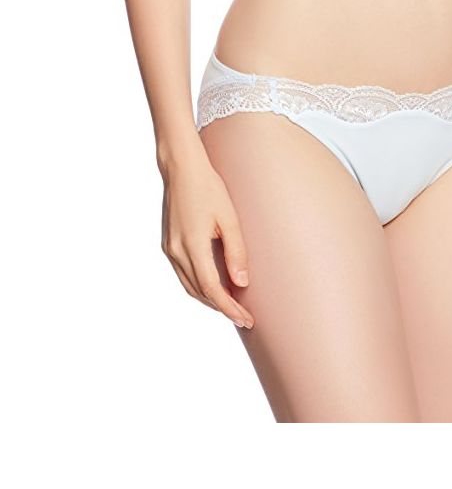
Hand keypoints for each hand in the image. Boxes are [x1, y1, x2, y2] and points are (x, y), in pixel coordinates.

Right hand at [160, 150, 253, 328]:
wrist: (181, 168)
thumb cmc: (209, 188)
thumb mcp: (229, 218)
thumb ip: (236, 251)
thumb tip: (242, 283)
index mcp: (191, 245)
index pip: (211, 289)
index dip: (229, 307)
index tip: (245, 319)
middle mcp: (176, 251)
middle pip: (199, 292)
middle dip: (222, 308)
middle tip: (244, 317)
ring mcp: (169, 248)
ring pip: (189, 285)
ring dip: (210, 299)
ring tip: (232, 306)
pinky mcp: (168, 243)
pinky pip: (184, 274)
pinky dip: (199, 285)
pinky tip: (215, 286)